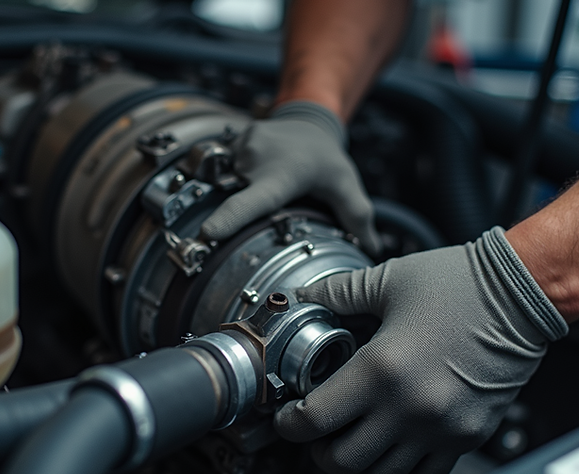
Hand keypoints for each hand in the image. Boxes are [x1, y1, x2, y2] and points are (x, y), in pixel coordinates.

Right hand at [201, 101, 380, 255]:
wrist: (309, 118)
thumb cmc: (325, 158)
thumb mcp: (346, 186)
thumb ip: (357, 219)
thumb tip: (371, 249)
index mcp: (281, 178)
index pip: (249, 203)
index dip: (227, 220)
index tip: (207, 234)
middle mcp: (257, 160)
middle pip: (235, 197)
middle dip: (241, 210)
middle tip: (271, 200)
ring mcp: (242, 146)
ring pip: (230, 181)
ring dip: (243, 187)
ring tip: (268, 181)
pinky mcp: (233, 138)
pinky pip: (228, 166)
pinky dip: (240, 174)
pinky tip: (259, 171)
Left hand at [275, 227, 567, 473]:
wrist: (524, 294)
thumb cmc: (462, 283)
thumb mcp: (389, 280)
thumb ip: (339, 292)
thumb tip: (305, 297)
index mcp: (382, 368)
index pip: (315, 419)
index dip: (290, 423)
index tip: (288, 417)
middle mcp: (409, 406)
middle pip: (341, 459)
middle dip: (318, 449)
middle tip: (317, 432)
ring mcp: (440, 427)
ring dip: (357, 465)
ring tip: (352, 443)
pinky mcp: (466, 435)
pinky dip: (399, 473)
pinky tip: (390, 453)